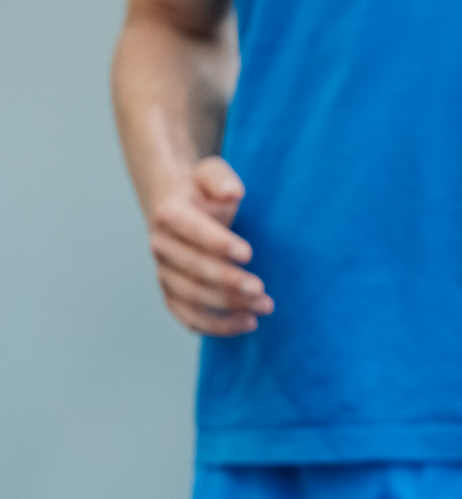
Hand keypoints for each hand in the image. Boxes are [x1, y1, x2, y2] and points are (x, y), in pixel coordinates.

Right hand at [147, 156, 270, 336]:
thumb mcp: (211, 172)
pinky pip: (189, 317)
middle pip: (193, 269)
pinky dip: (216, 326)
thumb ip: (220, 179)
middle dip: (228, 281)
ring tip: (264, 307)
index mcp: (169, 213)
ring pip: (192, 297)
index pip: (192, 230)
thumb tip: (232, 192)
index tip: (249, 254)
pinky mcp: (170, 293)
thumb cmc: (201, 190)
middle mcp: (160, 245)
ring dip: (228, 306)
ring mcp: (163, 272)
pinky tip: (247, 323)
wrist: (177, 206)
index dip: (218, 243)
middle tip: (260, 289)